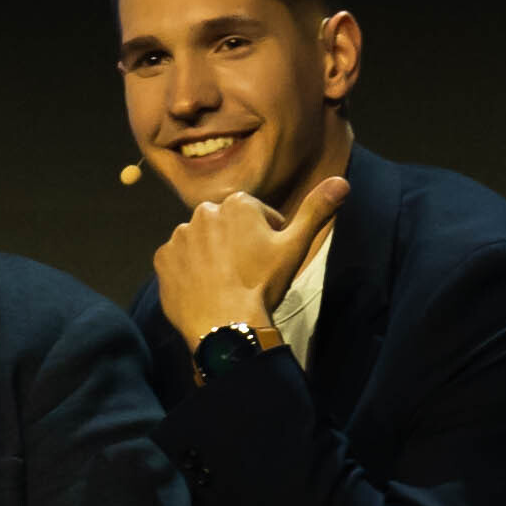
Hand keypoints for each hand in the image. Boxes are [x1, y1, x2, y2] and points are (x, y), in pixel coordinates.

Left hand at [153, 171, 345, 351]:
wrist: (226, 324)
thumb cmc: (263, 284)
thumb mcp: (295, 246)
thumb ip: (316, 210)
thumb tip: (342, 181)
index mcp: (237, 202)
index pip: (256, 216)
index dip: (267, 239)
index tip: (268, 262)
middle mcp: (203, 211)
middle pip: (226, 227)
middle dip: (235, 244)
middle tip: (247, 274)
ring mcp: (179, 235)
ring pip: (201, 243)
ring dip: (210, 257)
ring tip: (224, 283)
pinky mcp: (162, 259)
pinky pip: (177, 261)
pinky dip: (188, 272)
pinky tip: (203, 289)